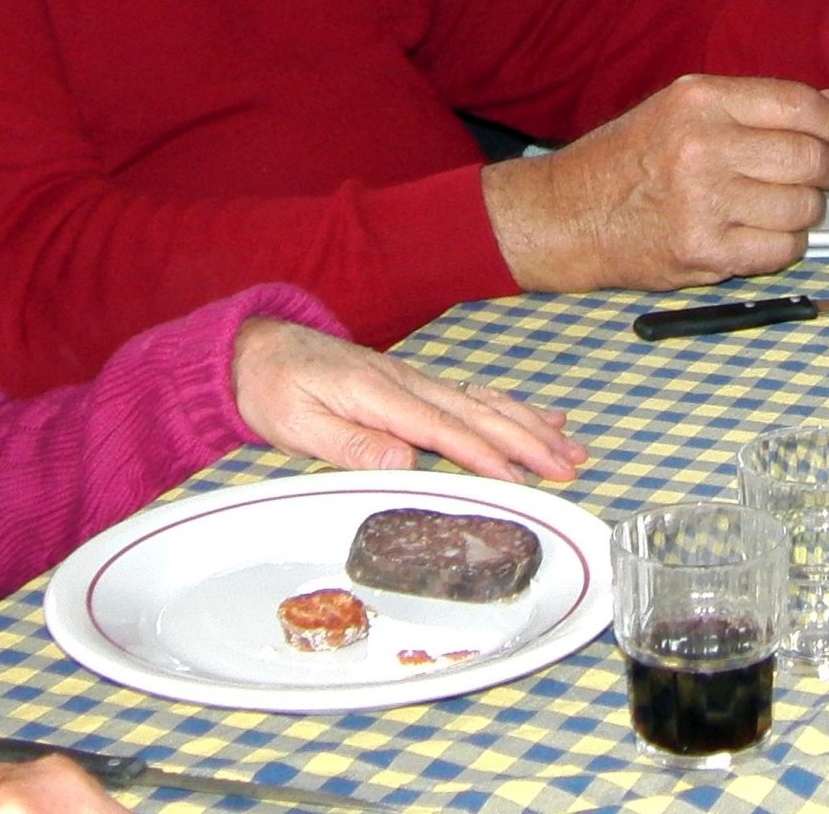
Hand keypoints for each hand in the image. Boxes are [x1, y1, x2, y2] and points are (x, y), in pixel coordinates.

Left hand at [230, 319, 586, 483]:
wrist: (255, 349)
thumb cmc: (272, 389)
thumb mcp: (295, 424)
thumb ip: (349, 443)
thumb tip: (403, 460)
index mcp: (376, 392)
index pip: (441, 428)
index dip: (483, 455)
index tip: (520, 478)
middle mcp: (404, 380)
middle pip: (475, 413)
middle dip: (526, 440)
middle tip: (569, 467)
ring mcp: (412, 379)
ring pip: (482, 402)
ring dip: (530, 424)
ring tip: (572, 446)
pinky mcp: (412, 384)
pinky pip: (471, 394)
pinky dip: (510, 407)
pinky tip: (542, 417)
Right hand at [482, 76, 828, 293]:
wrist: (567, 215)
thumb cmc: (625, 161)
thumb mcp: (678, 109)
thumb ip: (751, 105)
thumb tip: (828, 105)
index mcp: (699, 100)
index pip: (798, 105)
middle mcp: (703, 145)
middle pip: (808, 159)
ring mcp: (704, 201)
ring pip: (802, 208)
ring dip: (808, 210)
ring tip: (787, 206)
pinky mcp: (705, 251)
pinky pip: (782, 249)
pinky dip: (786, 244)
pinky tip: (765, 234)